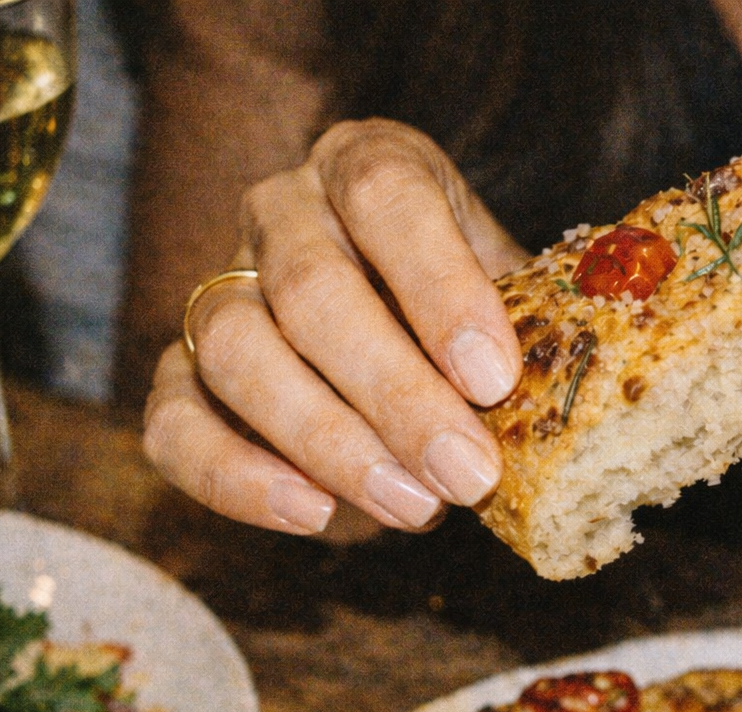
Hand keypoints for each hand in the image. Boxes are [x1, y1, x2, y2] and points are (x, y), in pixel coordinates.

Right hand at [143, 119, 527, 535]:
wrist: (403, 356)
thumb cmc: (468, 325)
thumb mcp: (512, 306)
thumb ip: (531, 336)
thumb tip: (570, 414)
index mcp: (369, 168)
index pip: (386, 194)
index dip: (440, 286)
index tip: (494, 378)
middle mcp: (281, 213)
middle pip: (311, 288)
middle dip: (395, 394)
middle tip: (467, 474)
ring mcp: (218, 288)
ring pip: (234, 349)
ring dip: (327, 440)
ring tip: (414, 506)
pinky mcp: (177, 374)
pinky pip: (172, 424)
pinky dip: (235, 476)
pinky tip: (314, 513)